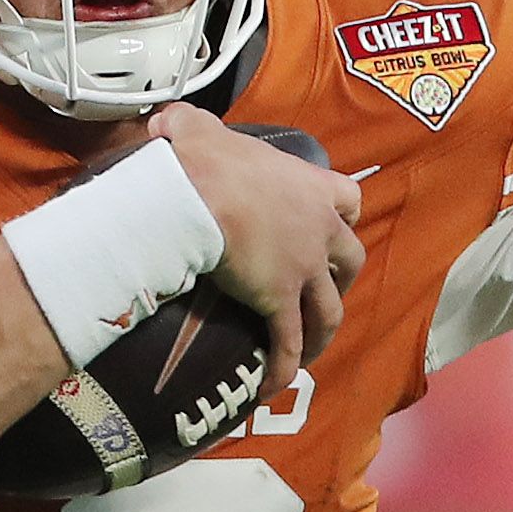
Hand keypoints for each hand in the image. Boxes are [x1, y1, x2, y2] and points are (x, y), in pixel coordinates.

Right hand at [155, 103, 363, 388]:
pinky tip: (272, 387)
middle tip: (319, 291)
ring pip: (330, 309)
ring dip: (322, 331)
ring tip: (307, 351)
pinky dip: (284, 368)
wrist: (197, 195)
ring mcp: (304, 268)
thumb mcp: (195, 128)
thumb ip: (187, 124)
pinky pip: (289, 343)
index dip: (342, 215)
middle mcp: (318, 229)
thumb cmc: (202, 161)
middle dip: (340, 277)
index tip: (331, 225)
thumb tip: (162, 126)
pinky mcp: (280, 301)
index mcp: (309, 186)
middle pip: (351, 258)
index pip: (349, 200)